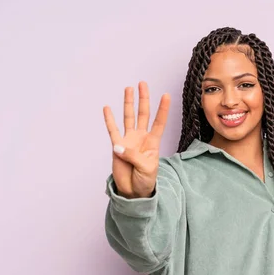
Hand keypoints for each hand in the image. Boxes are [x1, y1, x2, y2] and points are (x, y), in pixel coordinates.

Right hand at [103, 81, 169, 198]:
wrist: (134, 191)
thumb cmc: (145, 180)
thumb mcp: (146, 168)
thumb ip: (134, 156)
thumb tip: (118, 147)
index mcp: (153, 142)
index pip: (159, 122)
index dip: (163, 109)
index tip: (166, 95)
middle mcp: (141, 137)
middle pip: (143, 114)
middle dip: (143, 99)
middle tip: (142, 84)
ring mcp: (129, 140)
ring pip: (129, 117)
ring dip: (128, 103)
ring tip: (128, 88)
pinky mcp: (117, 146)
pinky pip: (112, 130)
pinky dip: (109, 120)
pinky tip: (107, 108)